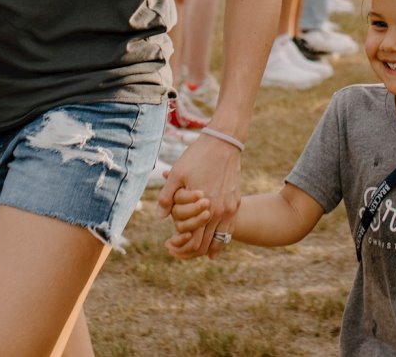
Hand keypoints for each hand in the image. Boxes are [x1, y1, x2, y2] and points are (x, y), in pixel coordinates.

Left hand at [156, 126, 241, 258]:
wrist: (224, 142)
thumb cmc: (198, 156)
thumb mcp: (177, 174)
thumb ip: (166, 197)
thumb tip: (160, 218)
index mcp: (204, 209)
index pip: (193, 242)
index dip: (179, 249)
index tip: (168, 246)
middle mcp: (220, 213)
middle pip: (205, 245)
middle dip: (190, 252)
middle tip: (176, 250)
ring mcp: (230, 209)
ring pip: (219, 240)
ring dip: (206, 248)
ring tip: (193, 250)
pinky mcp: (236, 202)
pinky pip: (229, 229)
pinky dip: (220, 241)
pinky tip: (212, 247)